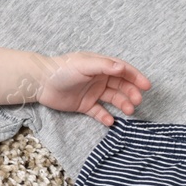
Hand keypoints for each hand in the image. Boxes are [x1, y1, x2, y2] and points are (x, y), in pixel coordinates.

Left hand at [36, 52, 151, 125]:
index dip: (136, 77)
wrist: (39, 83)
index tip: (146, 86)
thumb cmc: (61, 69)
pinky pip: (99, 112)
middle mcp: (99, 78)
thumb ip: (104, 66)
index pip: (123, 70)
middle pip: (121, 86)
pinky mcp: (84, 105)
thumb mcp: (84, 65)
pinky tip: (110, 121)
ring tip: (128, 111)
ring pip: (113, 99)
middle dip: (131, 93)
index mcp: (100, 66)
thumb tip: (123, 68)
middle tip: (137, 101)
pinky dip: (105, 117)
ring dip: (122, 104)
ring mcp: (92, 92)